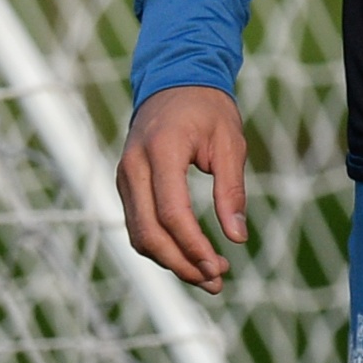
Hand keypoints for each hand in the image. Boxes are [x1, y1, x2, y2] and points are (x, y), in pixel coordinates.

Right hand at [117, 83, 248, 292]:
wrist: (173, 80)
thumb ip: (232, 191)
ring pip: (139, 234)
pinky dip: (161, 247)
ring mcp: (125, 176)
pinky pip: (138, 225)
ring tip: (208, 277)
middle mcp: (134, 165)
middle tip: (216, 281)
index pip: (171, 211)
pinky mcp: (126, 185)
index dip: (193, 244)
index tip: (219, 265)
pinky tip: (190, 257)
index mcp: (162, 149)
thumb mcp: (231, 142)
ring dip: (171, 261)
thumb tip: (237, 238)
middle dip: (182, 263)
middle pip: (149, 231)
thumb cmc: (208, 109)